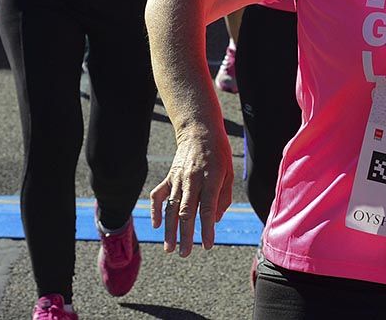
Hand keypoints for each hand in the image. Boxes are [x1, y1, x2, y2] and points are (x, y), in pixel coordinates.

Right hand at [150, 125, 233, 256]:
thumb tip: (216, 220)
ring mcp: (178, 178)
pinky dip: (155, 210)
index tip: (207, 245)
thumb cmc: (219, 154)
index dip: (207, 228)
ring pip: (172, 208)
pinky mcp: (169, 177)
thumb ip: (224, 197)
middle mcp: (193, 180)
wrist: (199, 131)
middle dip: (185, 235)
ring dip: (170, 230)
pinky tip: (157, 225)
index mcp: (212, 179)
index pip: (208, 209)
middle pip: (187, 212)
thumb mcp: (230, 172)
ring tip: (169, 249)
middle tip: (184, 254)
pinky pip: (158, 195)